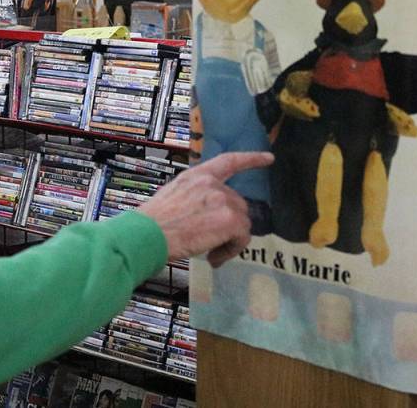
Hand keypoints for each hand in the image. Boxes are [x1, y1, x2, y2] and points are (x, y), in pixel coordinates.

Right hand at [138, 152, 273, 267]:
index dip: (250, 159)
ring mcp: (222, 200)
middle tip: (211, 243)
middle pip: (237, 204)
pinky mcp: (230, 220)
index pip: (228, 161)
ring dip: (230, 240)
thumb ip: (195, 197)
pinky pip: (242, 238)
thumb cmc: (153, 223)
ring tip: (210, 253)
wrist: (148, 234)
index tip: (269, 158)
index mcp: (196, 175)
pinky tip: (213, 258)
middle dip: (229, 225)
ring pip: (242, 223)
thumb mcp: (173, 196)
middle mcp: (211, 183)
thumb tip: (210, 215)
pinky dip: (231, 251)